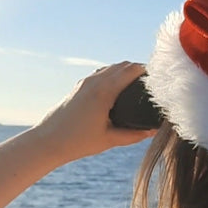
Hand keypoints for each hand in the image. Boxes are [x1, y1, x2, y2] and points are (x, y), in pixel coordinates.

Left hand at [33, 61, 156, 165]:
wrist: (47, 141)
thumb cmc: (77, 142)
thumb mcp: (109, 140)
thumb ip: (134, 135)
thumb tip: (152, 131)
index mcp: (104, 91)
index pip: (131, 70)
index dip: (148, 71)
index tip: (160, 78)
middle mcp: (94, 81)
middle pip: (123, 65)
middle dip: (139, 70)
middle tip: (153, 82)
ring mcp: (85, 82)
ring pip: (111, 67)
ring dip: (125, 71)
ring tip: (138, 83)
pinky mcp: (79, 86)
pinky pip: (101, 73)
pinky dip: (113, 75)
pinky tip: (118, 87)